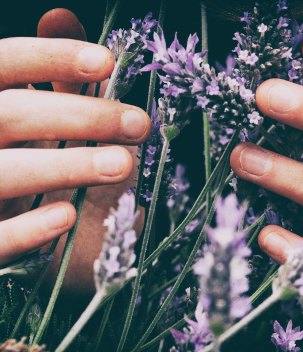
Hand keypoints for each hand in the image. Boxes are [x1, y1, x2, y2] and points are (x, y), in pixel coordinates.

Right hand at [0, 9, 149, 297]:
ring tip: (123, 164)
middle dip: (80, 117)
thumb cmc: (22, 158)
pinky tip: (66, 216)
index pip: (2, 64)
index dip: (49, 58)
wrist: (4, 218)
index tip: (106, 61)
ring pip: (4, 172)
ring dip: (66, 165)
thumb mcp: (37, 115)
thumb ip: (48, 73)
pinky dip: (29, 228)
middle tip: (139, 124)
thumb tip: (61, 15)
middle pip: (10, 115)